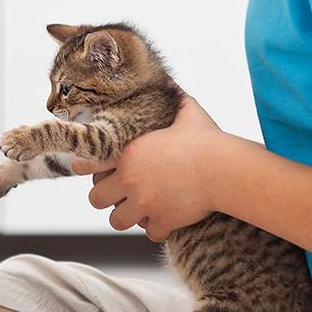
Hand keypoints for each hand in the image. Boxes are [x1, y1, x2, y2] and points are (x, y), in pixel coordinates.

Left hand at [72, 95, 224, 240]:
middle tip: (119, 193)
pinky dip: (157, 228)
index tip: (91, 170)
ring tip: (138, 209)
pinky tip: (165, 218)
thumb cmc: (207, 140)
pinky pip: (150, 233)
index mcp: (127, 152)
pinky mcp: (163, 221)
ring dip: (127, 216)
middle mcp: (130, 179)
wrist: (226, 168)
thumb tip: (167, 78)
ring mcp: (145, 203)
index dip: (85, 168)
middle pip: (95, 199)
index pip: (85, 165)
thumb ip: (171, 95)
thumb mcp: (185, 111)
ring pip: (117, 221)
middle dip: (106, 197)